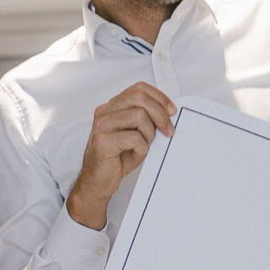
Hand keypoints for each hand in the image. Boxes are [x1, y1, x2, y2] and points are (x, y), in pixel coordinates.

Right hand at [67, 82, 177, 229]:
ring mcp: (102, 125)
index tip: (171, 111)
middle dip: (160, 114)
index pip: (139, 88)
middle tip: (168, 130)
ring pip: (138, 115)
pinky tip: (136, 153)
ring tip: (144, 146)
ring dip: (149, 133)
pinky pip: (133, 137)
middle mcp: (105, 111)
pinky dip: (141, 147)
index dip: (159, 97)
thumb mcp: (136, 133)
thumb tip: (169, 113)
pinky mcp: (102, 141)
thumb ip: (147, 120)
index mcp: (113, 106)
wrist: (98, 180)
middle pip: (139, 98)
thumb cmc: (117, 158)